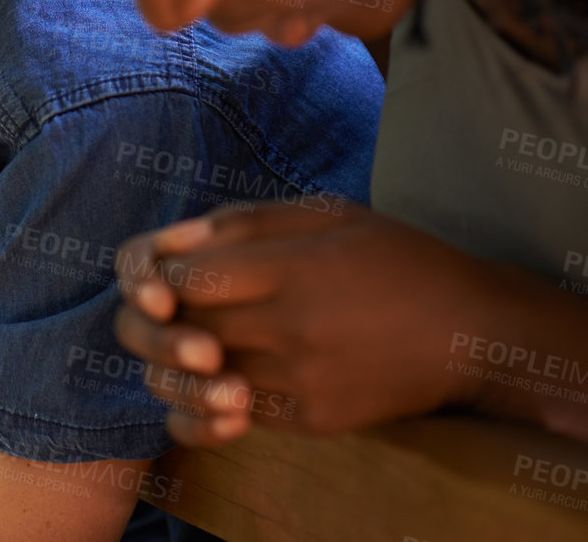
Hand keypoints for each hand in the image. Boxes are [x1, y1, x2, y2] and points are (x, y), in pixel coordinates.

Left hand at [113, 201, 502, 446]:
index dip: (158, 275)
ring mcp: (302, 379)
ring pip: (196, 381)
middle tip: (167, 307)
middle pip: (181, 331)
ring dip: (176, 364)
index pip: (185, 280)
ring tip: (191, 342)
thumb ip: (242, 222)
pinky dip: (207, 401)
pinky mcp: (313, 418)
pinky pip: (231, 415)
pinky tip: (219, 378)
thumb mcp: (325, 213)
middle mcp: (291, 327)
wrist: (474, 333)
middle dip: (159, 317)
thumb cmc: (394, 258)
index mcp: (290, 269)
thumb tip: (172, 241)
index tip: (168, 271)